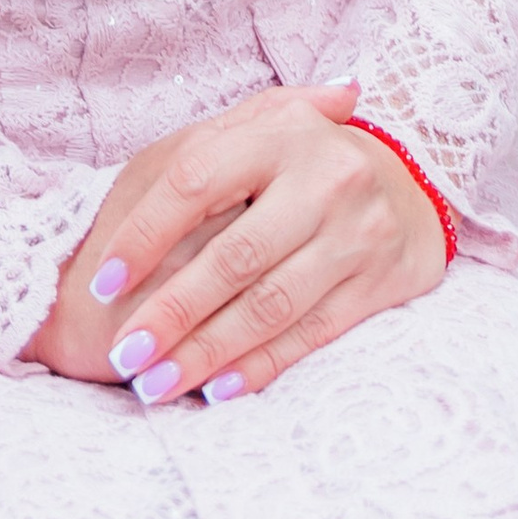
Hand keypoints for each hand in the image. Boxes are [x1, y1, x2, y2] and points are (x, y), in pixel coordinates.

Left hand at [24, 80, 448, 406]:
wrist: (414, 178)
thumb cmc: (306, 158)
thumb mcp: (260, 130)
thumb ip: (197, 153)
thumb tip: (126, 219)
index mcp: (280, 131)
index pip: (196, 181)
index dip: (145, 233)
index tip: (103, 281)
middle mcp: (326, 178)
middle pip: (234, 256)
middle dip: (173, 312)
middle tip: (127, 353)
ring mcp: (358, 232)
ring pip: (269, 305)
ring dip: (207, 351)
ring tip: (155, 383)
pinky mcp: (383, 281)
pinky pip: (310, 334)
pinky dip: (260, 365)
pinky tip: (216, 388)